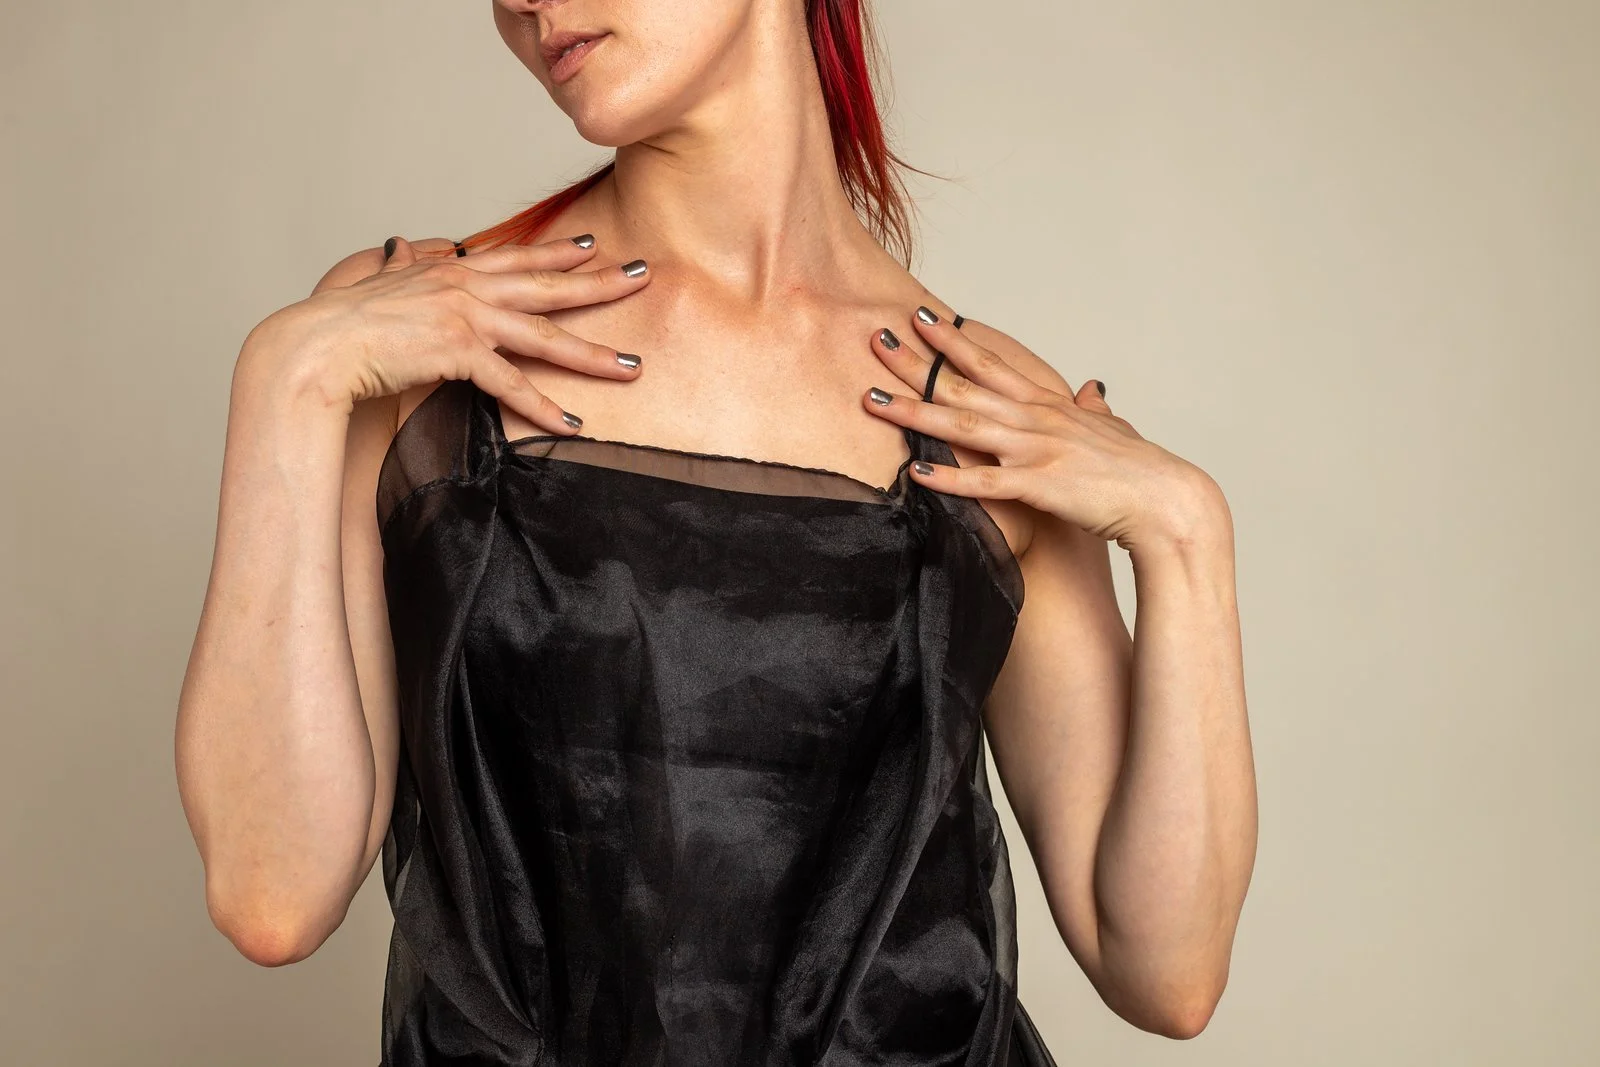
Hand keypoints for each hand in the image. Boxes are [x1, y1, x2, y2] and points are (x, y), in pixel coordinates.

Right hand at [246, 233, 650, 432]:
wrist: (314, 345)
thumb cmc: (340, 323)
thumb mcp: (381, 283)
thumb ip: (407, 267)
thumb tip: (414, 249)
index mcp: (450, 270)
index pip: (516, 257)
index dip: (557, 252)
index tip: (593, 247)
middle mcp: (464, 286)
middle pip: (548, 285)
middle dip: (601, 283)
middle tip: (644, 278)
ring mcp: (464, 317)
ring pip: (544, 335)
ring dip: (592, 354)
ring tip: (632, 368)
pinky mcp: (456, 352)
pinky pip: (512, 385)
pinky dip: (545, 408)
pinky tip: (574, 425)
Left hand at [860, 307, 1224, 552]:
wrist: (1168, 501)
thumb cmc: (1140, 470)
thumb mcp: (1113, 430)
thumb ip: (1095, 410)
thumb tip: (1094, 389)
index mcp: (1048, 405)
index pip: (990, 363)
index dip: (952, 341)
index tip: (919, 318)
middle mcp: (1036, 420)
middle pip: (963, 386)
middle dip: (915, 363)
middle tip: (874, 338)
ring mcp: (1036, 450)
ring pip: (963, 426)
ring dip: (914, 413)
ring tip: (872, 399)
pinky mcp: (1040, 486)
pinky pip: (984, 482)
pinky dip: (948, 478)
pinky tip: (914, 474)